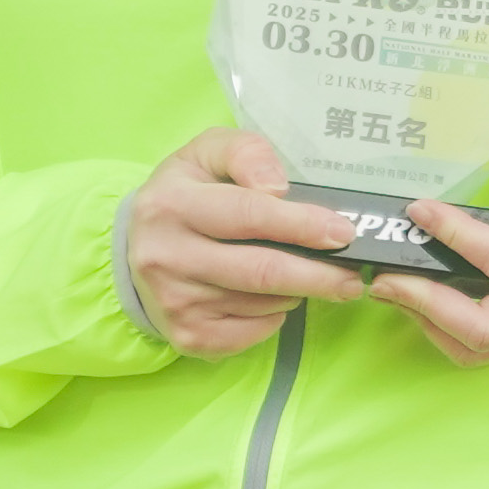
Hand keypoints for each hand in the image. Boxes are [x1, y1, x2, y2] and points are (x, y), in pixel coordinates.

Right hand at [128, 129, 373, 355]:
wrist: (135, 248)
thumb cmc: (188, 193)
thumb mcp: (208, 154)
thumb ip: (246, 153)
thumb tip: (278, 186)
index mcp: (172, 205)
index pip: (249, 215)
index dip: (301, 225)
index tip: (343, 233)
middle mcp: (167, 257)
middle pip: (262, 271)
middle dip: (318, 275)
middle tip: (353, 277)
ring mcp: (175, 302)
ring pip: (263, 303)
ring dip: (296, 291)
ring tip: (301, 274)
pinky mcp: (188, 336)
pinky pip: (254, 330)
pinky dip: (275, 316)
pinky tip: (269, 297)